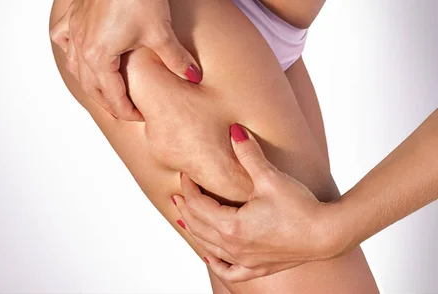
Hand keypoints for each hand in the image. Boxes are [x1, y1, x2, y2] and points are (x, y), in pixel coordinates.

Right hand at [50, 0, 201, 120]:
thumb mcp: (160, 31)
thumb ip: (176, 58)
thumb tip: (193, 76)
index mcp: (99, 56)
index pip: (111, 95)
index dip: (125, 110)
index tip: (137, 116)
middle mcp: (81, 46)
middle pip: (91, 86)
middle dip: (108, 102)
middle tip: (124, 110)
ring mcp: (74, 30)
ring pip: (75, 67)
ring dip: (90, 82)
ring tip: (104, 89)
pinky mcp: (73, 15)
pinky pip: (62, 39)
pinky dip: (70, 51)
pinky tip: (79, 53)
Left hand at [172, 124, 344, 281]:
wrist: (328, 234)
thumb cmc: (301, 207)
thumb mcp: (270, 178)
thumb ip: (249, 154)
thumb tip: (234, 130)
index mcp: (232, 226)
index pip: (198, 206)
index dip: (189, 189)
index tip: (185, 175)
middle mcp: (234, 247)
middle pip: (199, 227)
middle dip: (186, 208)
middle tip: (179, 193)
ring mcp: (245, 260)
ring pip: (209, 247)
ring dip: (195, 231)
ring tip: (185, 217)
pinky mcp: (259, 267)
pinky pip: (229, 271)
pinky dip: (216, 264)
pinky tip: (209, 256)